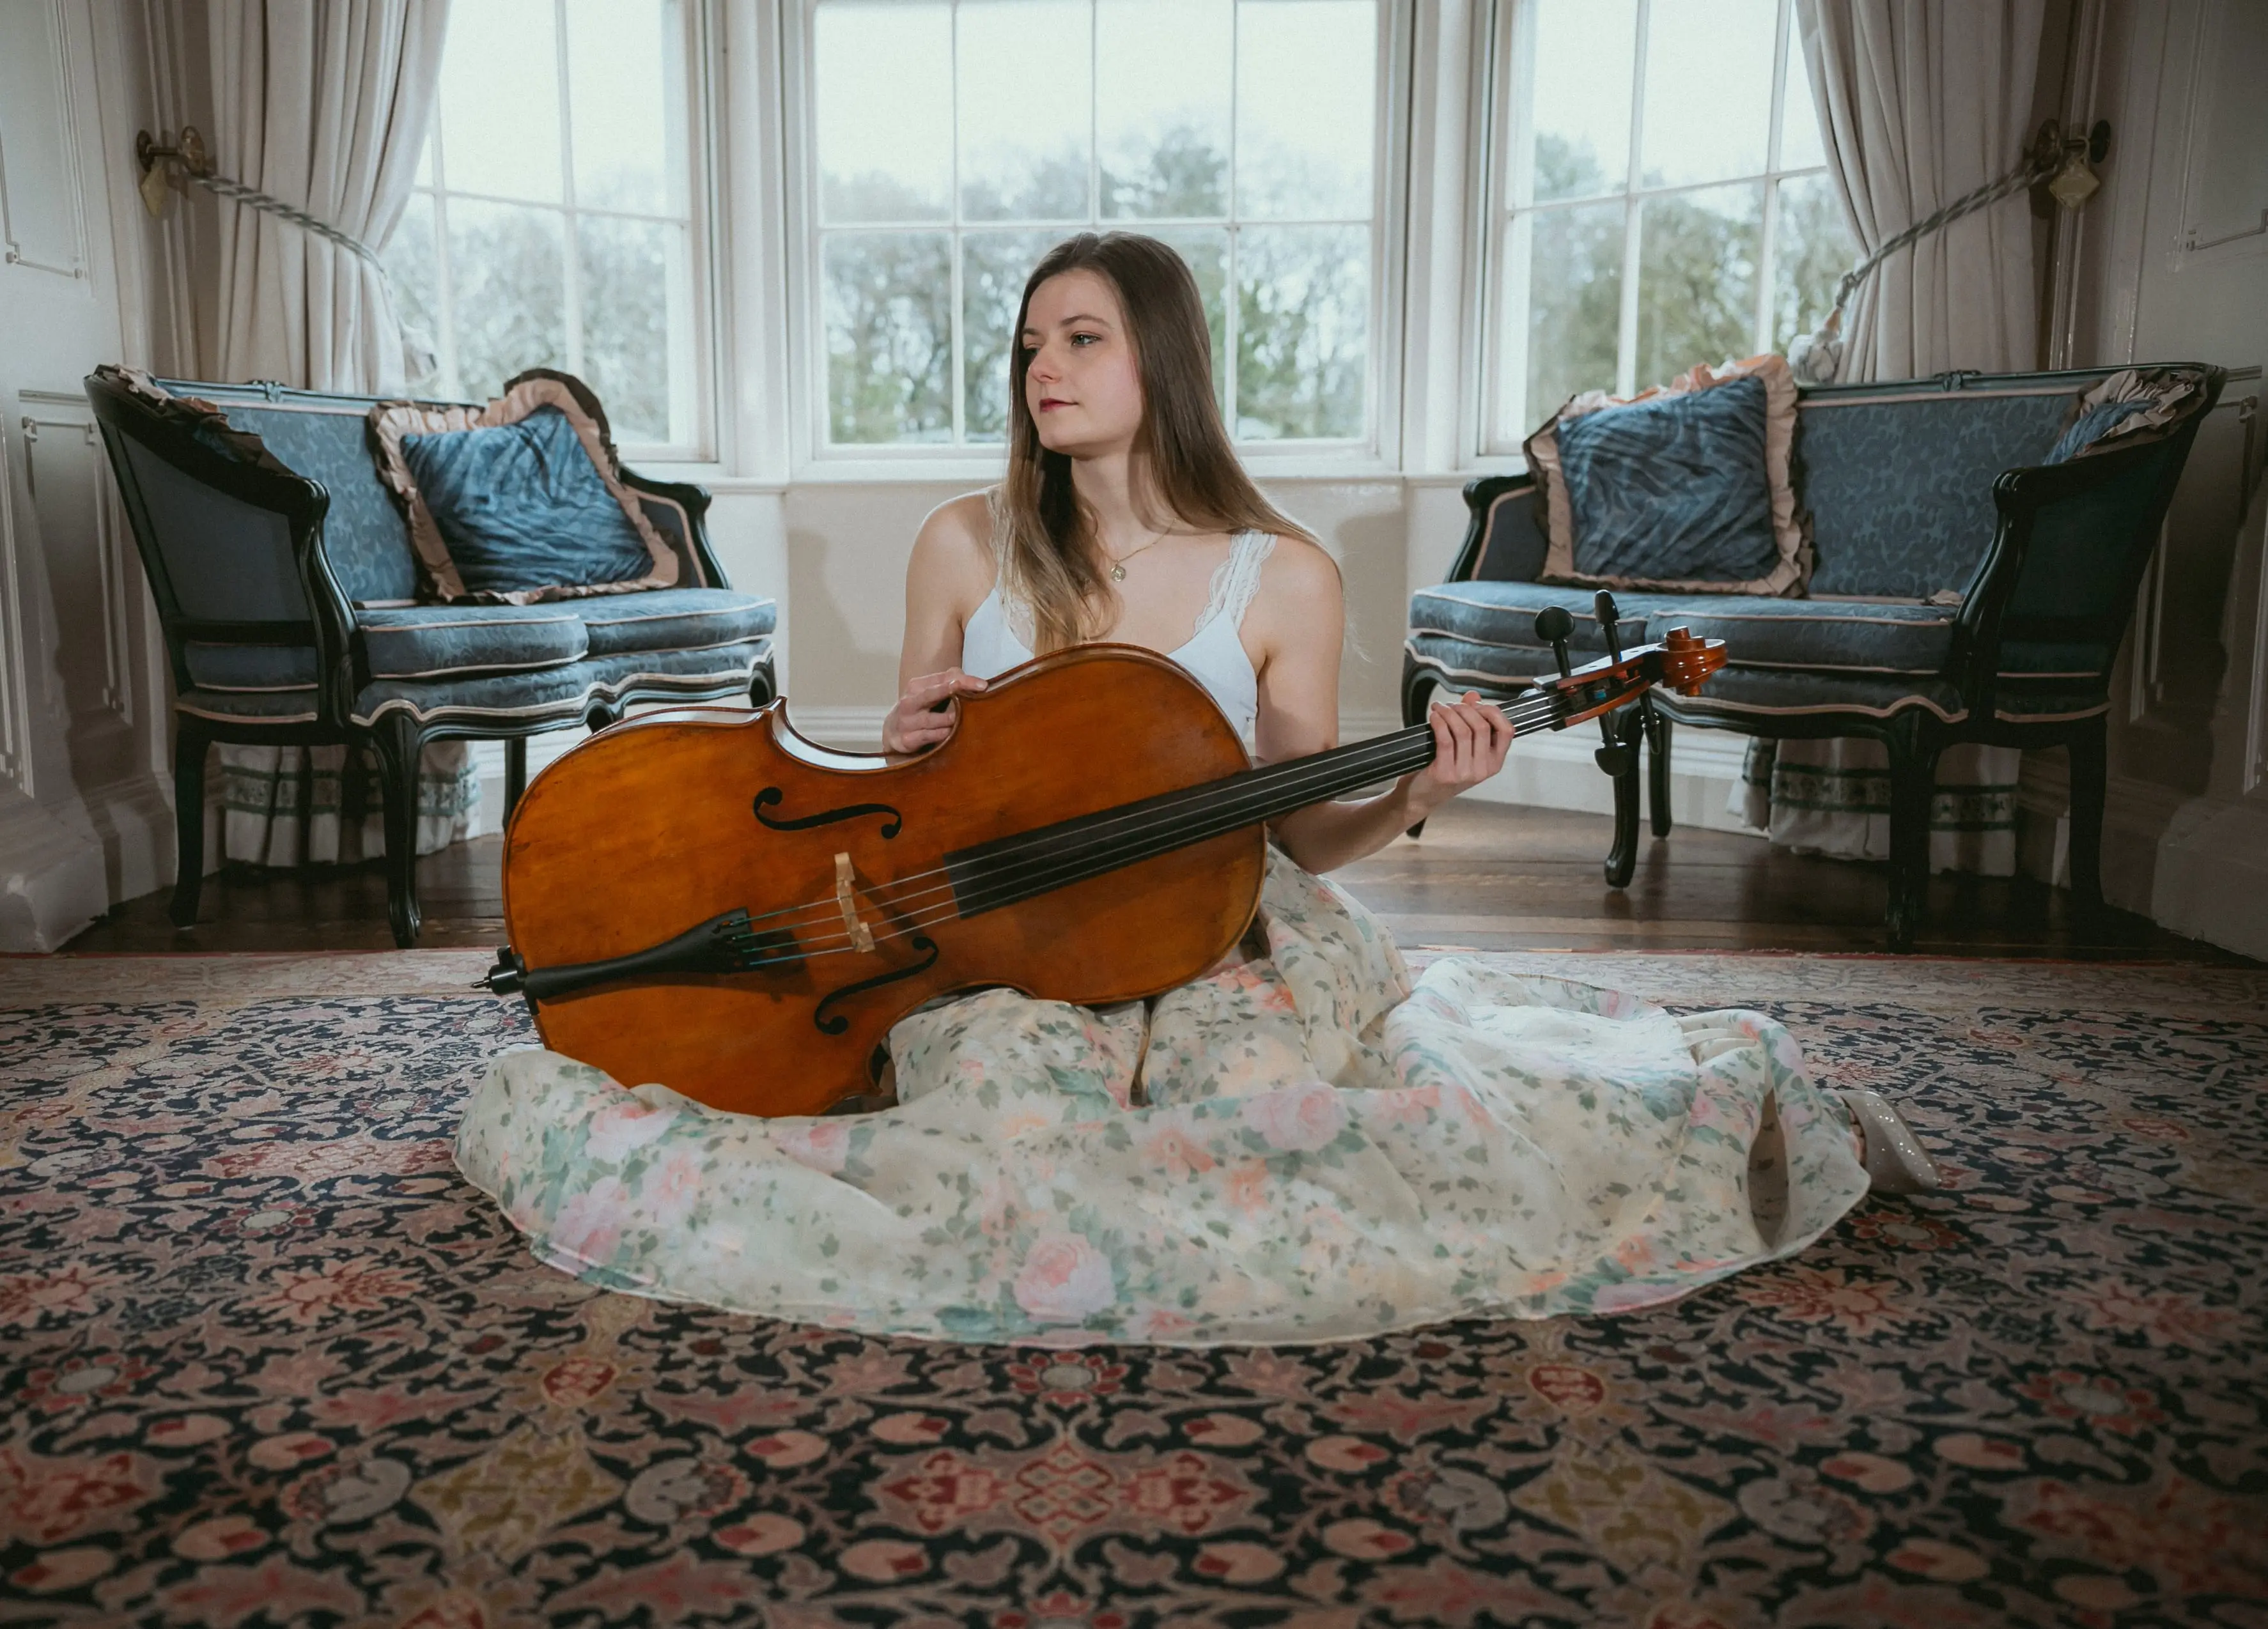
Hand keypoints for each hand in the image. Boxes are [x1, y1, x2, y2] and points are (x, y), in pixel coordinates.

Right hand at [882, 668, 987, 753]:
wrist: (893, 733)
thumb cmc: (918, 710)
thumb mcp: (929, 693)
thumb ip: (949, 684)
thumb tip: (972, 681)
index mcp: (917, 686)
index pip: (943, 679)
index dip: (964, 681)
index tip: (983, 685)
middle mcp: (910, 702)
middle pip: (931, 694)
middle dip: (948, 690)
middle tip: (960, 686)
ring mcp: (907, 721)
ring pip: (933, 719)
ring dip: (949, 719)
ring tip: (962, 717)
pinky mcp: (907, 739)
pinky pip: (929, 736)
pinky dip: (941, 735)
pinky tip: (950, 733)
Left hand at [1402, 690, 1513, 819]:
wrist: (1421, 796)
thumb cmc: (1443, 770)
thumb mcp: (1463, 749)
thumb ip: (1471, 720)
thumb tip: (1473, 696)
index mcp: (1494, 762)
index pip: (1507, 731)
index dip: (1492, 712)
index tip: (1476, 704)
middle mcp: (1483, 769)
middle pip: (1481, 726)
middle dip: (1464, 708)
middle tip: (1451, 705)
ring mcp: (1464, 773)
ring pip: (1463, 730)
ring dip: (1449, 713)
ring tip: (1439, 708)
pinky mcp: (1445, 773)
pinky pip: (1445, 739)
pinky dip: (1439, 722)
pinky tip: (1434, 717)